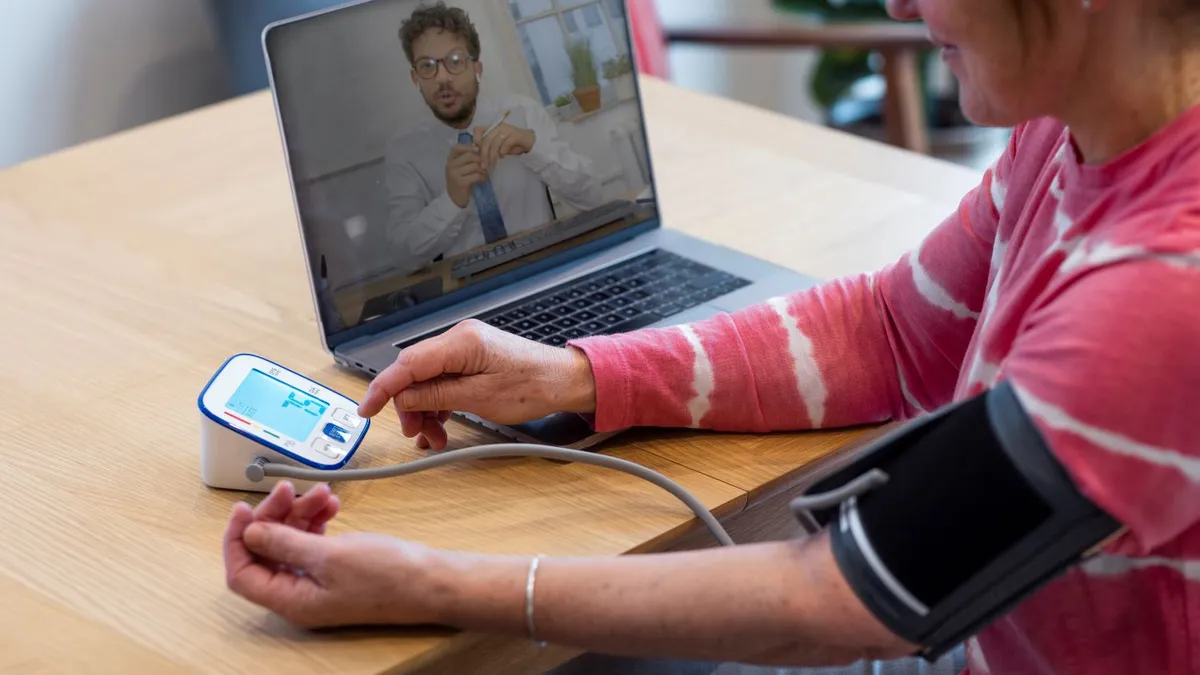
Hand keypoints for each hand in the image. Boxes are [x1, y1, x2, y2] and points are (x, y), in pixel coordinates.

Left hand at [223, 481, 444, 628]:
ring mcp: (318, 581)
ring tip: (323, 493)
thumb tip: (249, 533)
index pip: (242, 573)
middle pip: (266, 551)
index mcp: (291, 601)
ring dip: (300, 513)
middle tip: (290, 489)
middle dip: (275, 516)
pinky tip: (332, 503)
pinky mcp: (335, 568)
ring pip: (291, 541)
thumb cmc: (389, 576)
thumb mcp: (330, 556)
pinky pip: (313, 540)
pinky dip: (317, 519)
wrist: (432, 581)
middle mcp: (299, 594)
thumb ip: (284, 543)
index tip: (245, 509)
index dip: (238, 539)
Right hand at [356, 319, 595, 449]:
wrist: (564, 381)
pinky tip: (442, 424)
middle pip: (414, 373)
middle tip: (416, 433)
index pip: (407, 364)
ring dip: (425, 410)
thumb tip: (402, 398)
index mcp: (460, 342)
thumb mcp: (479, 398)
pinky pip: (442, 381)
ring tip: (435, 436)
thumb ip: (436, 396)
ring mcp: (465, 348)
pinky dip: (438, 404)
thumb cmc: (533, 386)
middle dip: (409, 406)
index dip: (382, 388)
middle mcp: (459, 339)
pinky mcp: (471, 360)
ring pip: (426, 380)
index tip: (367, 410)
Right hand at [445, 144, 486, 207]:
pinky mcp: (460, 183)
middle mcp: (450, 166)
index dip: (468, 147)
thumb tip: (482, 149)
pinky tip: (482, 179)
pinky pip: (475, 175)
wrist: (455, 199)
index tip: (478, 149)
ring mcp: (454, 174)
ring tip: (484, 173)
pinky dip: (482, 177)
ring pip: (474, 166)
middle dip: (480, 160)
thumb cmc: (460, 181)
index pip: (456, 148)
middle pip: (469, 156)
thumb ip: (468, 159)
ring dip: (482, 170)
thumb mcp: (461, 168)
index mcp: (450, 160)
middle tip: (485, 165)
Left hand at [474, 124, 534, 171]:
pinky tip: (502, 157)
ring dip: (492, 156)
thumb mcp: (499, 145)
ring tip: (492, 164)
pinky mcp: (516, 135)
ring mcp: (508, 130)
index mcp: (493, 128)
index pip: (478, 129)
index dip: (475, 140)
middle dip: (483, 154)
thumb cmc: (513, 144)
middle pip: (486, 140)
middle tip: (484, 165)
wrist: (531, 141)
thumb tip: (478, 155)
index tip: (477, 152)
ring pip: (495, 143)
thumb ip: (490, 147)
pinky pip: (506, 144)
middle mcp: (499, 127)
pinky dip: (502, 152)